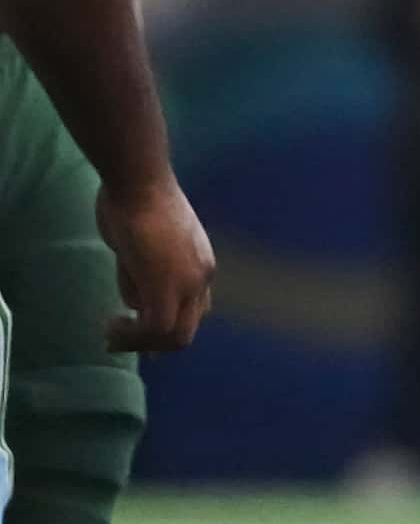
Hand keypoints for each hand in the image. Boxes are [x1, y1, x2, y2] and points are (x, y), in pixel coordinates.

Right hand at [96, 175, 212, 352]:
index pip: (195, 308)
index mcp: (201, 265)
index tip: (138, 328)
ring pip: (175, 335)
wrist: (137, 180)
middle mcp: (203, 278)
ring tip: (112, 337)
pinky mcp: (167, 286)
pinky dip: (132, 336)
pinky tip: (112, 328)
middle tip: (122, 342)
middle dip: (155, 342)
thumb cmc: (132, 200)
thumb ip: (140, 273)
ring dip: (141, 342)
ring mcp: (189, 283)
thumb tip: (133, 302)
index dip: (168, 325)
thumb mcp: (140, 244)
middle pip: (189, 328)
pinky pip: (155, 327)